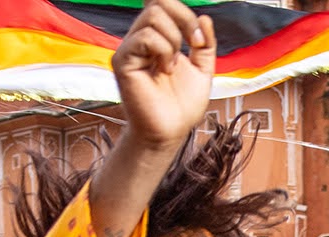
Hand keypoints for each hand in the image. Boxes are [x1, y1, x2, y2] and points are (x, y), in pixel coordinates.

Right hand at [112, 0, 215, 154]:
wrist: (171, 132)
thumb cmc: (182, 106)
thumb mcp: (202, 71)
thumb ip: (205, 44)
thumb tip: (204, 17)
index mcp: (157, 38)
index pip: (162, 4)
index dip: (183, 13)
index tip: (198, 40)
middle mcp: (140, 39)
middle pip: (158, 4)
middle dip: (184, 20)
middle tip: (193, 45)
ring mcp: (129, 48)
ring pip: (153, 15)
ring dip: (173, 39)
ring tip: (172, 65)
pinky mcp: (122, 61)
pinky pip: (144, 37)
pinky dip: (163, 50)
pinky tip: (164, 70)